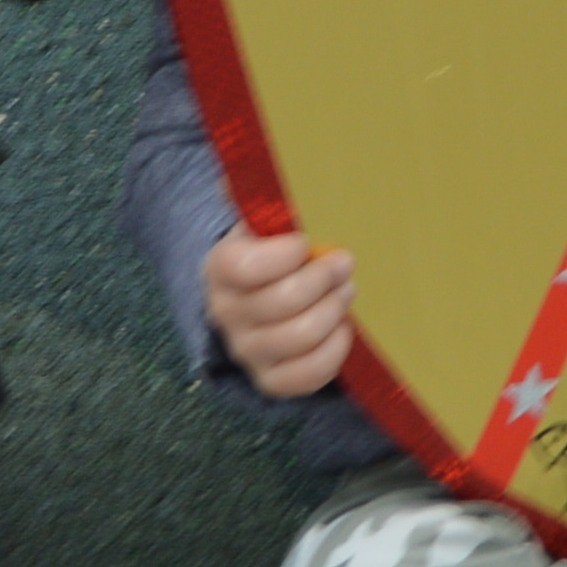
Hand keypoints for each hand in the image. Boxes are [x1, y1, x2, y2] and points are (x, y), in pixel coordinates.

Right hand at [203, 222, 359, 398]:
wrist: (258, 296)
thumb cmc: (272, 252)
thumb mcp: (264, 224)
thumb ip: (264, 206)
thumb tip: (250, 188)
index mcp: (220, 269)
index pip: (244, 267)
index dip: (283, 256)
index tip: (304, 243)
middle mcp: (225, 313)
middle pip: (282, 301)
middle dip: (324, 278)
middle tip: (344, 263)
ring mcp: (246, 349)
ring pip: (299, 337)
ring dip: (334, 309)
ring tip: (345, 291)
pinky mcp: (268, 378)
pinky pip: (305, 375)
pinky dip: (334, 351)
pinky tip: (342, 328)